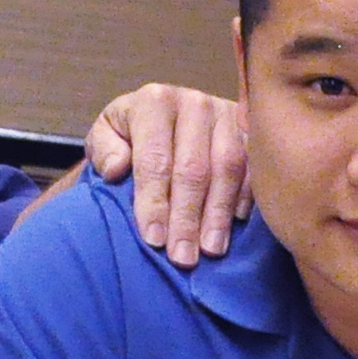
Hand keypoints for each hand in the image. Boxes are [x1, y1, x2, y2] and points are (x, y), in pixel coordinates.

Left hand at [88, 85, 247, 266]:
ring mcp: (226, 114)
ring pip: (228, 168)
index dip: (154, 202)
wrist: (162, 117)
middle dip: (186, 218)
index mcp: (153, 101)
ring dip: (219, 214)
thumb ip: (103, 150)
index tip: (153, 239)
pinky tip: (236, 225)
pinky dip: (246, 197)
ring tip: (210, 249)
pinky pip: (254, 166)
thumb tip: (117, 169)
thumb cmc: (129, 134)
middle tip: (183, 257)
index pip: (155, 160)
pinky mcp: (250, 129)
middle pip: (193, 168)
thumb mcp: (105, 135)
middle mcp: (194, 103)